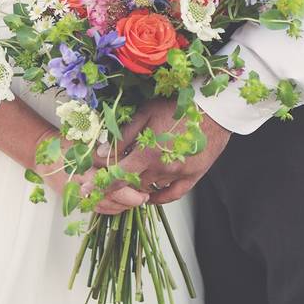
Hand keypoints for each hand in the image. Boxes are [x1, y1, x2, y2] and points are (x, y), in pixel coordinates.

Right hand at [32, 127, 147, 215]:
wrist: (44, 155)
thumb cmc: (67, 146)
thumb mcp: (90, 145)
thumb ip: (110, 154)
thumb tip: (132, 160)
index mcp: (86, 170)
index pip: (113, 185)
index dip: (131, 191)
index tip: (144, 190)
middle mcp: (82, 186)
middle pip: (111, 199)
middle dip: (130, 201)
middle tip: (144, 198)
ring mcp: (78, 195)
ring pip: (104, 207)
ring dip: (122, 207)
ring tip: (136, 202)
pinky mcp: (76, 200)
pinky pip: (96, 209)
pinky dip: (110, 209)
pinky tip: (120, 205)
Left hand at [91, 99, 232, 204]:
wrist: (215, 109)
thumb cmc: (180, 105)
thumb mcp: (146, 113)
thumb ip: (123, 136)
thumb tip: (101, 153)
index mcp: (148, 153)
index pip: (118, 176)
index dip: (101, 185)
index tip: (87, 190)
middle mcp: (162, 169)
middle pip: (132, 185)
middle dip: (117, 184)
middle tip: (106, 181)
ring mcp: (179, 175)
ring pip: (150, 188)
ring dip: (137, 187)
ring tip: (127, 181)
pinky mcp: (194, 176)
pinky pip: (173, 194)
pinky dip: (159, 197)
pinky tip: (150, 195)